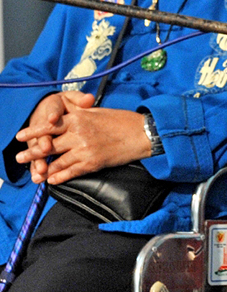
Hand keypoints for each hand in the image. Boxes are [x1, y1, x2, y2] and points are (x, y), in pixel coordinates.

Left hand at [15, 91, 149, 183]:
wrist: (142, 133)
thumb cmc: (122, 120)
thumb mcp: (98, 111)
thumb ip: (80, 114)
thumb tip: (66, 115)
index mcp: (79, 117)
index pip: (50, 124)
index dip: (33, 131)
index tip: (20, 135)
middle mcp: (79, 133)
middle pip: (49, 145)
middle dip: (32, 152)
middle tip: (19, 158)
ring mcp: (84, 149)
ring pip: (57, 161)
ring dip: (44, 168)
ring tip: (34, 173)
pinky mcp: (92, 163)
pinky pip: (70, 172)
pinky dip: (59, 177)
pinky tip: (52, 180)